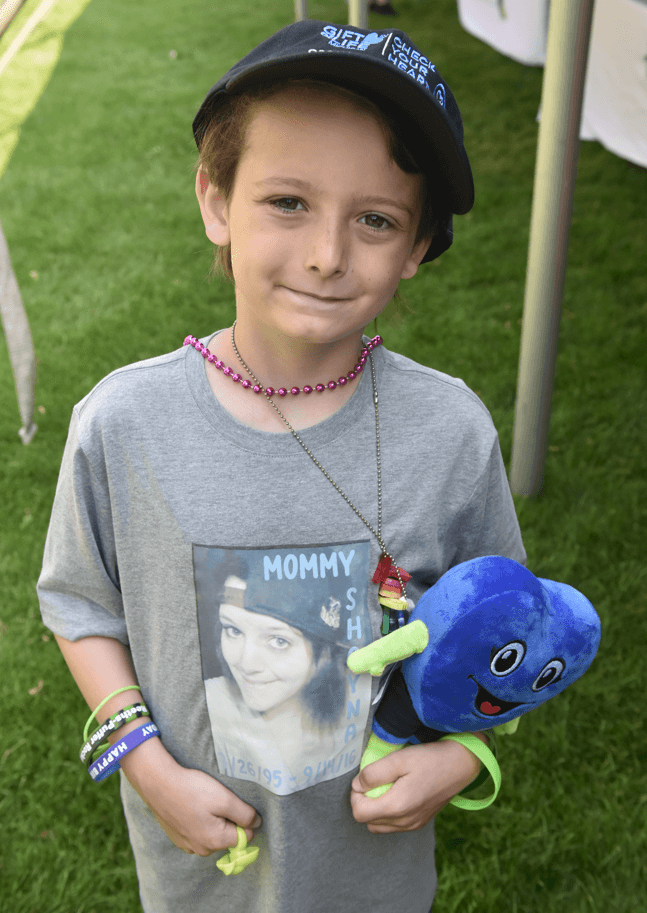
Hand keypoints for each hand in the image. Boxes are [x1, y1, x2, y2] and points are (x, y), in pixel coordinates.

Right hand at [120, 737, 261, 855]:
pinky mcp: (178, 838)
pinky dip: (199, 821)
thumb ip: (245, 814)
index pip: (245, 836)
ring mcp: (188, 845)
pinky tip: (192, 806)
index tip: (232, 802)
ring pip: (212, 834)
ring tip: (203, 800)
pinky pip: (197, 832)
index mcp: (216, 841)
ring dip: (213, 820)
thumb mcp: (225, 799)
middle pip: (228, 836)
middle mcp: (202, 849)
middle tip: (216, 799)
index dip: (244, 818)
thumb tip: (257, 824)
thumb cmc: (193, 790)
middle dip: (228, 819)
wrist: (158, 784)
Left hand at [350, 737, 482, 833]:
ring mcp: (414, 825)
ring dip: (375, 810)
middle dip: (364, 803)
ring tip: (385, 787)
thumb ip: (373, 774)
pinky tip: (397, 793)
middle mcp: (405, 822)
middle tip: (374, 781)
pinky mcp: (420, 822)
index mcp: (397, 807)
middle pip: (368, 822)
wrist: (461, 764)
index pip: (359, 814)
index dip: (355, 796)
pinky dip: (388, 814)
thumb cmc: (430, 759)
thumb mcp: (398, 759)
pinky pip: (394, 826)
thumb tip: (357, 785)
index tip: (364, 779)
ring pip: (380, 826)